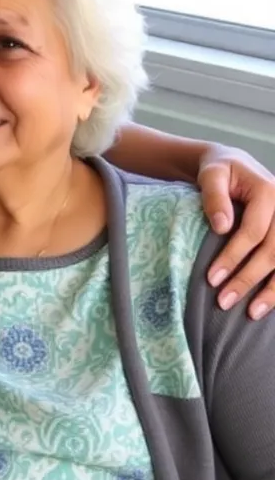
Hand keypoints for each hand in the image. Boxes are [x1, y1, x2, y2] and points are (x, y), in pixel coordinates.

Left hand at [197, 144, 274, 318]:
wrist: (233, 165)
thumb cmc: (218, 171)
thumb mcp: (210, 175)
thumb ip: (214, 197)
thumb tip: (221, 227)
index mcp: (269, 191)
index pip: (254, 230)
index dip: (233, 256)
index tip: (212, 278)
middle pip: (274, 250)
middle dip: (249, 278)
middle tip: (223, 302)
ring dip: (272, 290)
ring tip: (251, 314)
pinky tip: (270, 304)